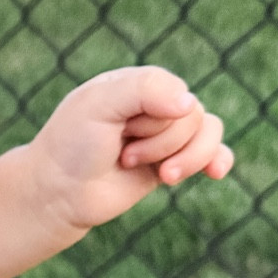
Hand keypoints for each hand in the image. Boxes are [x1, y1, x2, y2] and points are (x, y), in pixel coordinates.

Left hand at [32, 65, 234, 235]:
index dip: (154, 118)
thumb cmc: (73, 145)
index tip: (119, 132)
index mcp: (136, 83)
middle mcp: (154, 105)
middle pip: (193, 116)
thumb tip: (191, 103)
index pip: (174, 91)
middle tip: (123, 157)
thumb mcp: (100, 105)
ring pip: (209, 133)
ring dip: (185, 158)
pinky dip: (218, 160)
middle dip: (162, 143)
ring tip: (160, 176)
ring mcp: (164, 135)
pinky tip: (215, 173)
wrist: (60, 193)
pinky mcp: (170, 162)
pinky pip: (214, 153)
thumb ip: (145, 89)